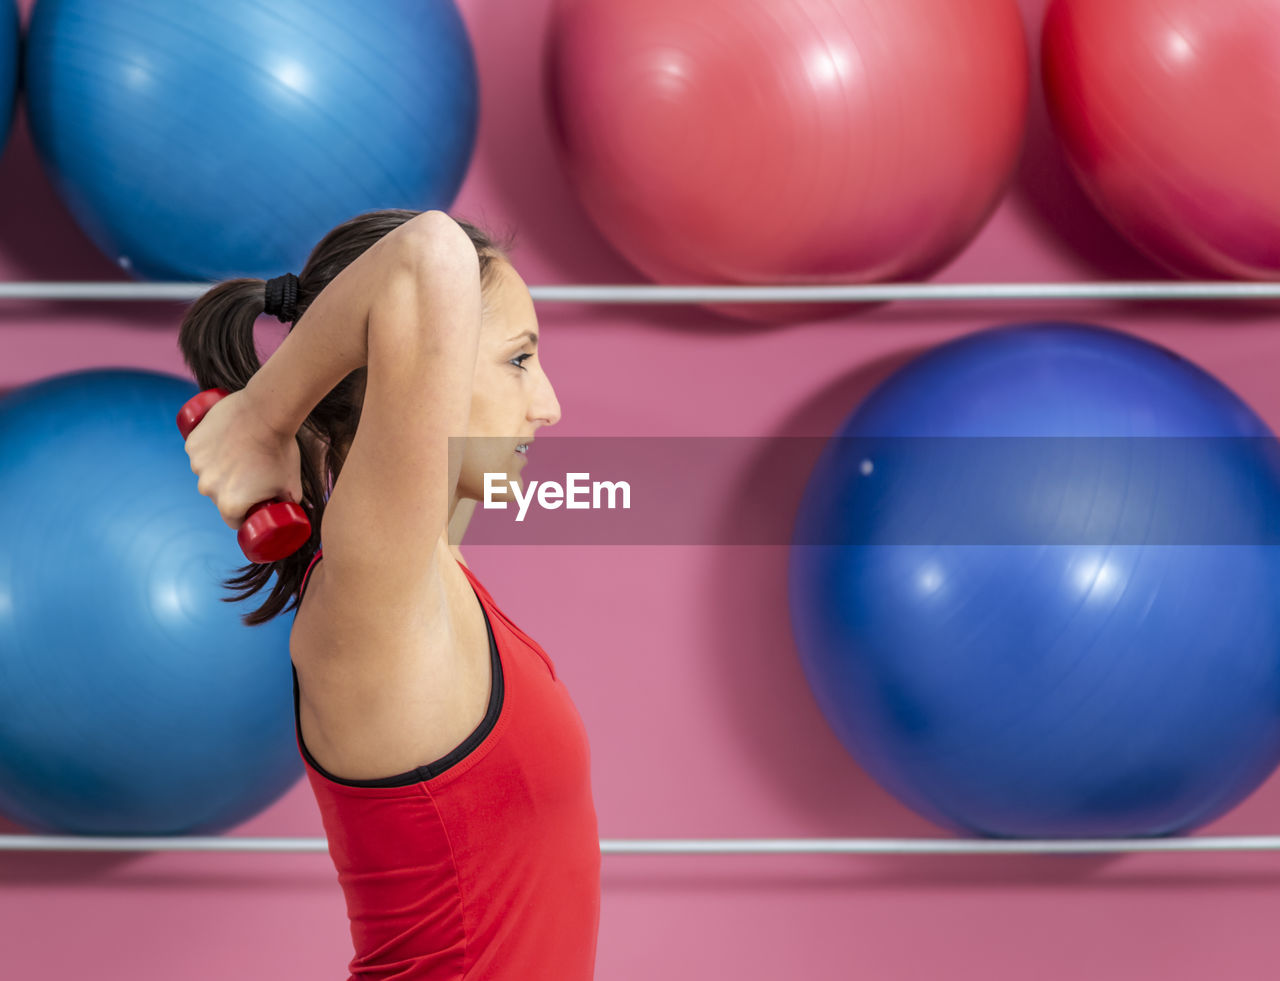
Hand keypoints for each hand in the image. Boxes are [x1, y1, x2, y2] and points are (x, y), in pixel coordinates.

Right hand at [182, 388, 303, 529]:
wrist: (266, 412)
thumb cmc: (280, 449)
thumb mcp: (292, 483)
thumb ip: (290, 502)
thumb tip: (290, 510)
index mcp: (230, 504)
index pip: (234, 520)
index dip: (245, 515)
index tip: (253, 505)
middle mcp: (208, 488)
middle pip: (219, 496)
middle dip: (232, 490)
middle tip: (250, 473)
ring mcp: (197, 464)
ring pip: (207, 473)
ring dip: (218, 468)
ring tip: (238, 453)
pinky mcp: (192, 444)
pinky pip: (199, 453)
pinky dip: (208, 450)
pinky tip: (223, 441)